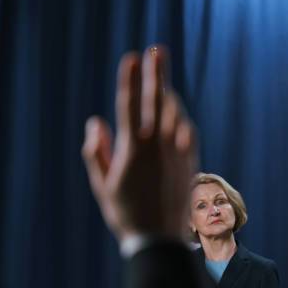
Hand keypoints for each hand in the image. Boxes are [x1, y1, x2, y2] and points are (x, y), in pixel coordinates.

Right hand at [82, 46, 197, 241]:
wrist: (162, 237)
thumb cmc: (127, 213)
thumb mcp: (103, 185)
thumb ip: (96, 152)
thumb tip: (95, 122)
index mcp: (134, 149)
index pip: (130, 105)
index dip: (130, 79)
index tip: (131, 57)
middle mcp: (159, 145)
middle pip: (158, 100)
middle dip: (156, 72)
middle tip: (157, 49)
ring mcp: (178, 152)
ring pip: (175, 113)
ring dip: (168, 93)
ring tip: (161, 79)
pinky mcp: (191, 161)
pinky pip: (188, 129)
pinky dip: (180, 116)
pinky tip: (176, 112)